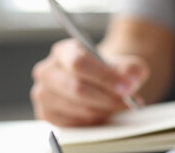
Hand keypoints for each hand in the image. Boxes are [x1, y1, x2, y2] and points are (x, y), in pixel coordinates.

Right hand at [30, 39, 148, 125]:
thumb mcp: (124, 65)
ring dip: (104, 110)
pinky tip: (103, 112)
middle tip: (129, 102)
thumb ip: (130, 69)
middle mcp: (47, 71)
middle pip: (77, 88)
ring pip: (78, 108)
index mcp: (63, 51)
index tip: (126, 87)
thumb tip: (129, 81)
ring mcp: (43, 94)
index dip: (104, 76)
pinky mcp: (46, 114)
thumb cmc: (108, 72)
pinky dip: (94, 120)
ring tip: (119, 106)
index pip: (79, 63)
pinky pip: (74, 123)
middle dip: (108, 98)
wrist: (97, 84)